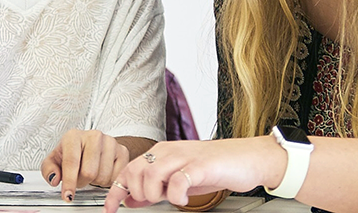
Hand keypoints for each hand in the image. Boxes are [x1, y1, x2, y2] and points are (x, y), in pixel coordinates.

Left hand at [41, 129, 128, 202]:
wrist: (94, 145)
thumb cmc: (73, 152)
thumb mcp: (55, 159)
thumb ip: (49, 169)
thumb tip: (54, 179)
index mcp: (74, 136)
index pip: (71, 162)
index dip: (69, 182)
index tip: (68, 195)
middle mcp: (94, 136)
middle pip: (89, 172)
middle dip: (82, 182)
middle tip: (79, 178)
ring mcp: (110, 142)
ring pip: (103, 177)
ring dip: (95, 181)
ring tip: (91, 172)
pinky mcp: (122, 151)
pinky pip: (116, 177)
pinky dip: (107, 181)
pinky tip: (102, 172)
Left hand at [103, 137, 281, 211]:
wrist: (247, 158)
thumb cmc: (214, 168)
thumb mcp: (178, 179)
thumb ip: (154, 188)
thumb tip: (129, 199)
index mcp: (160, 154)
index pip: (128, 170)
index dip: (116, 191)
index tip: (110, 209)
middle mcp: (168, 152)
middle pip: (135, 172)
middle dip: (137, 193)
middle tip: (152, 201)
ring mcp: (184, 157)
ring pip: (151, 175)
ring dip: (154, 194)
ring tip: (168, 199)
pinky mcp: (201, 166)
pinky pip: (178, 180)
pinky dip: (175, 195)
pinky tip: (181, 200)